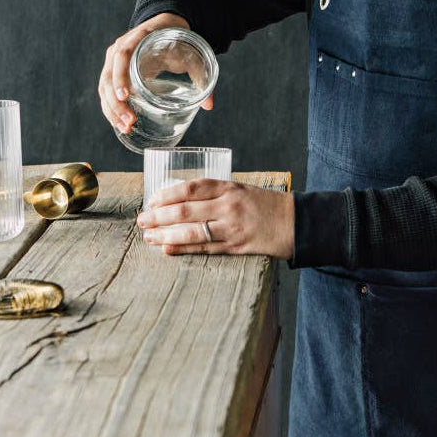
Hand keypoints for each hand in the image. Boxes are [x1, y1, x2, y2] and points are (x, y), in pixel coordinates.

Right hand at [98, 12, 213, 133]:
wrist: (166, 24)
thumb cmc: (177, 38)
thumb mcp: (190, 53)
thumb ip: (200, 76)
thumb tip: (208, 105)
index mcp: (138, 38)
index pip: (122, 55)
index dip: (121, 76)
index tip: (125, 96)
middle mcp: (120, 48)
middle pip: (109, 76)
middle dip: (116, 102)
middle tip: (129, 121)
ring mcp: (113, 60)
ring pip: (104, 86)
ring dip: (111, 108)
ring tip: (125, 126)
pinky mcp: (114, 71)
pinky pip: (106, 89)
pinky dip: (110, 106)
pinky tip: (118, 122)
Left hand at [136, 179, 294, 258]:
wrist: (294, 222)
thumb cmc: (265, 205)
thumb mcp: (241, 190)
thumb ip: (215, 194)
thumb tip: (180, 200)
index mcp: (229, 188)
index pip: (192, 188)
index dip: (168, 194)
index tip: (151, 200)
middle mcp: (229, 206)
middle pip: (186, 211)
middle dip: (159, 216)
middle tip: (142, 220)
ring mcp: (232, 228)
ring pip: (190, 232)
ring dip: (165, 234)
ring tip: (148, 237)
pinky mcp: (235, 247)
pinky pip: (203, 249)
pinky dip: (183, 249)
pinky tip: (166, 248)